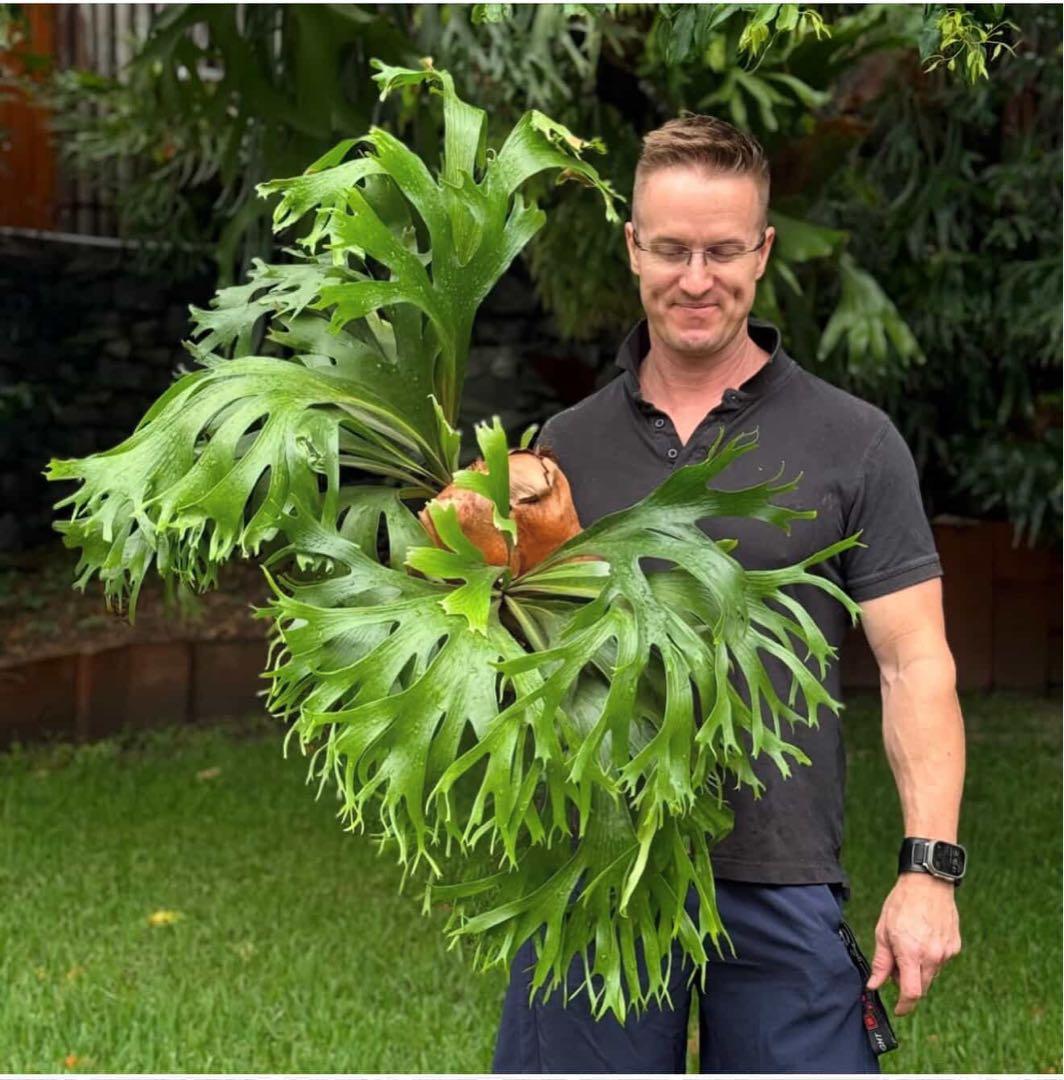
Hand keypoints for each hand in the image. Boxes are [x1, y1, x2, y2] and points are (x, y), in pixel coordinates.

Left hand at [866, 872, 961, 1015]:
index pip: (911, 993)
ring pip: (931, 973)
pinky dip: (930, 957)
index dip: (904, 1006)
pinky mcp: (955, 947)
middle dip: (907, 983)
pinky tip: (922, 938)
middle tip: (896, 963)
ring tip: (909, 943)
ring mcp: (946, 952)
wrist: (928, 883)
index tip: (898, 1009)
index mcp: (912, 953)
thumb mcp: (883, 930)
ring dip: (918, 969)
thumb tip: (874, 984)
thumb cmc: (902, 903)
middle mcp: (932, 956)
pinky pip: (940, 961)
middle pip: (921, 986)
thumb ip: (881, 961)